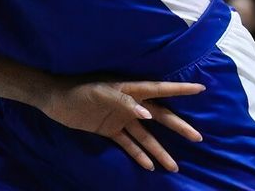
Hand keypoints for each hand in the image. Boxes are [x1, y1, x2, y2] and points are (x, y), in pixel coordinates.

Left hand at [40, 78, 204, 172]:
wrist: (53, 99)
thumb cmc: (77, 90)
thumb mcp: (99, 93)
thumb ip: (123, 103)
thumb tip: (149, 115)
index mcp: (128, 90)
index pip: (158, 89)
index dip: (179, 90)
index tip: (201, 89)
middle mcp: (128, 104)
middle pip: (159, 116)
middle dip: (178, 126)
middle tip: (198, 137)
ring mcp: (119, 118)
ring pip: (145, 136)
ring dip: (159, 150)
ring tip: (174, 166)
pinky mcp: (109, 130)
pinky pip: (128, 144)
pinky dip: (138, 155)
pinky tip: (149, 166)